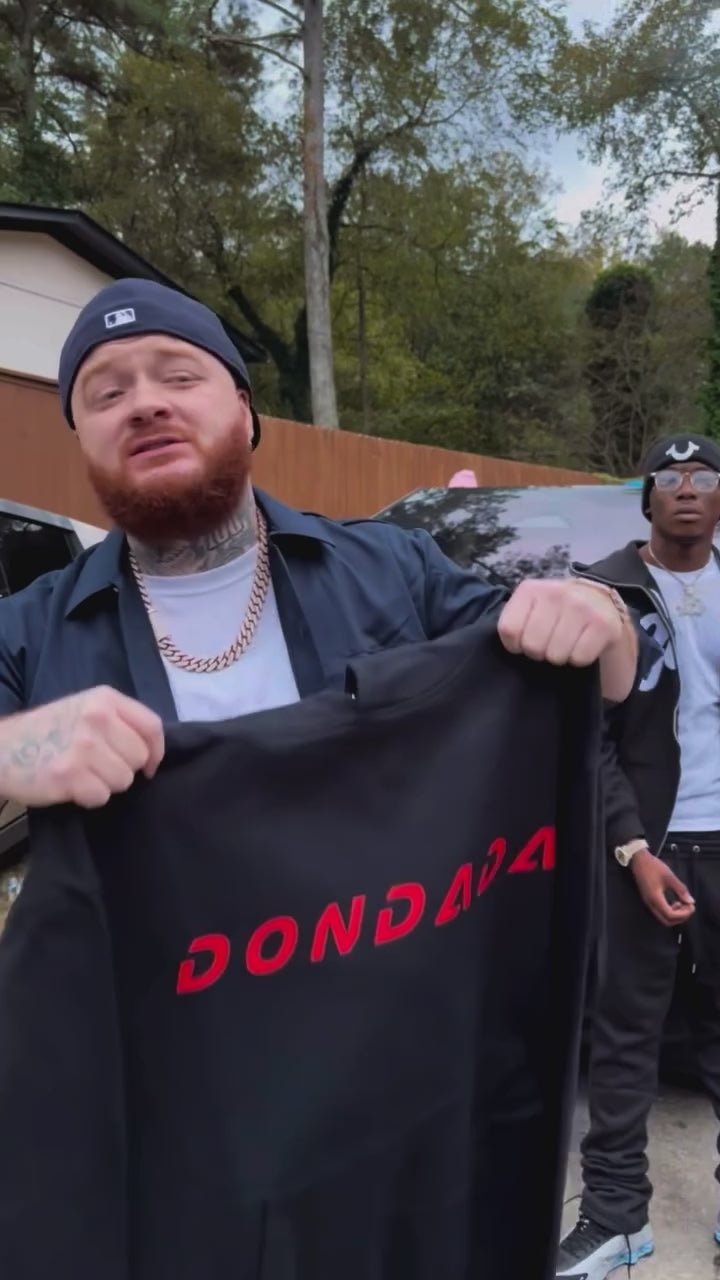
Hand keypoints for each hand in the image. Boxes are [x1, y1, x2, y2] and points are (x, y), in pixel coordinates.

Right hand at [0, 687, 164, 809]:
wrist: (0, 748)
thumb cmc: (47, 731)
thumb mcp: (84, 710)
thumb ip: (118, 722)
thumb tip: (152, 751)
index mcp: (104, 699)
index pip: (152, 726)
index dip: (155, 751)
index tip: (148, 766)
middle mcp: (97, 718)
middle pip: (139, 757)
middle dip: (123, 768)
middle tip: (97, 766)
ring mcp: (83, 746)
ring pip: (123, 780)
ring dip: (105, 784)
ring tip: (82, 774)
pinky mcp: (68, 774)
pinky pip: (101, 796)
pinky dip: (88, 797)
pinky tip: (71, 785)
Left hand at [497, 578, 623, 666]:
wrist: (599, 599)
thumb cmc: (556, 610)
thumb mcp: (530, 607)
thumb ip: (514, 621)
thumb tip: (512, 647)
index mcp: (530, 589)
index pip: (509, 630)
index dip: (514, 645)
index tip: (524, 641)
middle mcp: (556, 594)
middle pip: (532, 646)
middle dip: (538, 652)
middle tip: (549, 643)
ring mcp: (582, 607)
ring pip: (556, 655)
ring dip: (559, 656)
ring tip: (565, 643)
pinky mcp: (603, 624)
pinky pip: (580, 658)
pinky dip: (579, 659)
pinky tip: (581, 644)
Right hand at [630, 848, 694, 925]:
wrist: (638, 861)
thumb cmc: (653, 867)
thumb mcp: (670, 877)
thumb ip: (681, 890)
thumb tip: (690, 901)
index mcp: (656, 899)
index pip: (671, 915)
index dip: (683, 914)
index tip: (691, 906)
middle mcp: (651, 905)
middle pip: (667, 921)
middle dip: (680, 917)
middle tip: (688, 907)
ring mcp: (648, 904)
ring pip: (663, 918)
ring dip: (675, 915)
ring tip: (682, 904)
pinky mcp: (649, 901)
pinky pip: (660, 912)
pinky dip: (670, 911)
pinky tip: (674, 902)